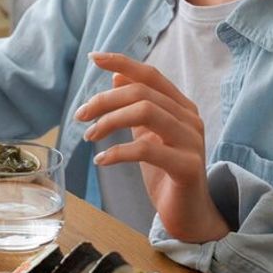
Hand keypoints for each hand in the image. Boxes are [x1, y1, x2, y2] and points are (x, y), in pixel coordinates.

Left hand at [74, 52, 228, 242]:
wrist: (190, 214)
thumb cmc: (166, 173)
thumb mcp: (147, 135)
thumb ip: (137, 107)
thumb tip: (117, 77)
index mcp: (181, 107)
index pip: (150, 75)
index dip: (122, 63)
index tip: (93, 58)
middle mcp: (190, 118)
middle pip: (142, 93)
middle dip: (105, 100)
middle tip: (80, 116)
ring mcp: (192, 141)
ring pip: (146, 112)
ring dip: (109, 121)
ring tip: (90, 135)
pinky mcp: (187, 167)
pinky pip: (147, 149)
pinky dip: (118, 152)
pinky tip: (101, 160)